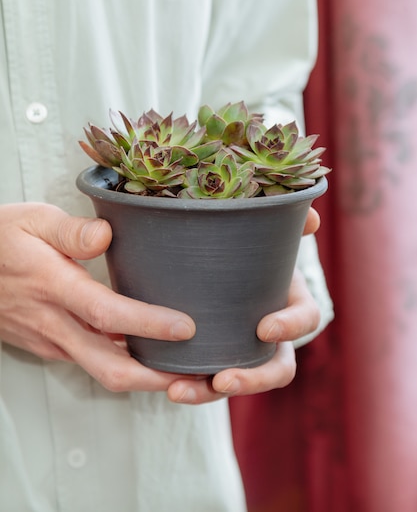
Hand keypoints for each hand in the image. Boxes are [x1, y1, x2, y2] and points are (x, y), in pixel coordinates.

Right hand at [0, 203, 196, 391]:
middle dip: (156, 377)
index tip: (186, 328)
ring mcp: (50, 339)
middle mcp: (53, 322)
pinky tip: (146, 352)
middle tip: (198, 374)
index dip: (148, 324)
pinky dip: (122, 364)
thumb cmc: (1, 239)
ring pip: (101, 370)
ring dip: (143, 376)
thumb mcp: (32, 219)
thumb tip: (106, 234)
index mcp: (52, 285)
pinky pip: (90, 361)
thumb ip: (69, 230)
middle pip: (108, 366)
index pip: (106, 312)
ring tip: (183, 368)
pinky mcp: (49, 345)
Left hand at [166, 207, 320, 403]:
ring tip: (178, 392)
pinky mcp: (216, 357)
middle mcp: (273, 335)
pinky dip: (191, 386)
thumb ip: (286, 222)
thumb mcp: (264, 233)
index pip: (306, 320)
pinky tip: (168, 386)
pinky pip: (208, 380)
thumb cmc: (248, 245)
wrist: (217, 257)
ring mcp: (245, 351)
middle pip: (276, 369)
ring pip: (237, 381)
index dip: (291, 327)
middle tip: (222, 380)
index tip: (263, 328)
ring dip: (209, 392)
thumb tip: (312, 218)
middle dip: (252, 379)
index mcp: (291, 302)